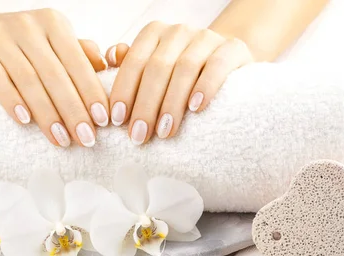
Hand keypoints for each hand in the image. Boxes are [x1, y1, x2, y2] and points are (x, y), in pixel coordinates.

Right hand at [0, 9, 108, 147]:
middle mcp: (27, 25)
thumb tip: (104, 66)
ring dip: (47, 114)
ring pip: (28, 80)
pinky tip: (25, 121)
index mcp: (52, 23)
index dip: (91, 92)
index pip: (76, 61)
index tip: (103, 121)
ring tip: (61, 140)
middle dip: (73, 111)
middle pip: (55, 75)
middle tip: (86, 139)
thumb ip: (77, 53)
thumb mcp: (50, 42)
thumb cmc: (19, 45)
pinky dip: (12, 101)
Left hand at [105, 23, 252, 144]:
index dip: (124, 91)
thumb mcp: (151, 70)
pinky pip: (217, 67)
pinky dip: (205, 88)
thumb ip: (129, 65)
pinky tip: (195, 109)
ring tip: (164, 132)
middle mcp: (178, 31)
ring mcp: (207, 38)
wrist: (225, 65)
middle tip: (138, 136)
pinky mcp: (232, 49)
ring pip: (184, 69)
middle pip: (157, 67)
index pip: (134, 62)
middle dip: (145, 106)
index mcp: (154, 34)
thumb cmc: (177, 75)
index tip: (116, 121)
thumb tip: (110, 59)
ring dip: (171, 104)